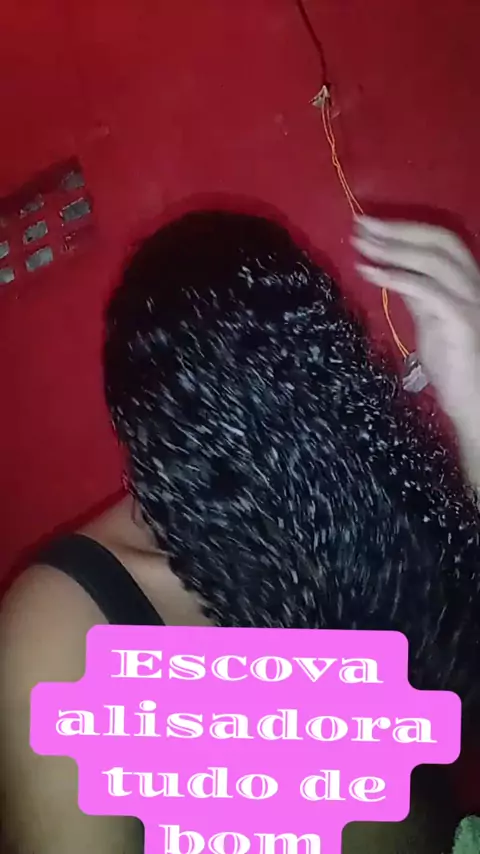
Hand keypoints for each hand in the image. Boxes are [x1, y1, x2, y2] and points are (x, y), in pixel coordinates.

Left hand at [352, 216, 479, 485]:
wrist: (472, 403)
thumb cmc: (453, 367)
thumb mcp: (431, 322)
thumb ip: (418, 296)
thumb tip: (394, 272)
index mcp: (466, 282)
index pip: (440, 241)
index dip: (406, 228)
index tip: (370, 224)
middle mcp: (473, 285)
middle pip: (439, 242)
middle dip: (397, 230)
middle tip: (360, 225)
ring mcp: (470, 301)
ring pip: (434, 260)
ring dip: (393, 249)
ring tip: (361, 246)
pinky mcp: (461, 320)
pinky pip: (427, 290)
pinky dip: (397, 277)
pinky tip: (371, 272)